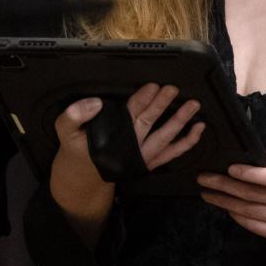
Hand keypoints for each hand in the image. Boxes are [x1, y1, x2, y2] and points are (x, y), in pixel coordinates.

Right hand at [49, 83, 203, 217]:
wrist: (84, 178)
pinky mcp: (151, 163)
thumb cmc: (77, 149)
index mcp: (110, 137)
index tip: (153, 86)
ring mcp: (143, 157)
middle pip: (148, 123)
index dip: (142, 100)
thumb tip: (95, 103)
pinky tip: (199, 128)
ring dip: (180, 122)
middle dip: (161, 105)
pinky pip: (172, 154)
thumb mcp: (66, 131)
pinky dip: (187, 142)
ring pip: (165, 138)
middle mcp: (130, 148)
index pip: (128, 115)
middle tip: (173, 89)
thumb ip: (74, 116)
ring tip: (193, 106)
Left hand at [198, 148, 265, 241]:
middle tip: (205, 179)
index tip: (229, 169)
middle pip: (252, 195)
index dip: (248, 174)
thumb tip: (261, 157)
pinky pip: (255, 226)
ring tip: (210, 194)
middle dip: (224, 186)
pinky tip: (227, 208)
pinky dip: (238, 217)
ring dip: (225, 202)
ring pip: (250, 211)